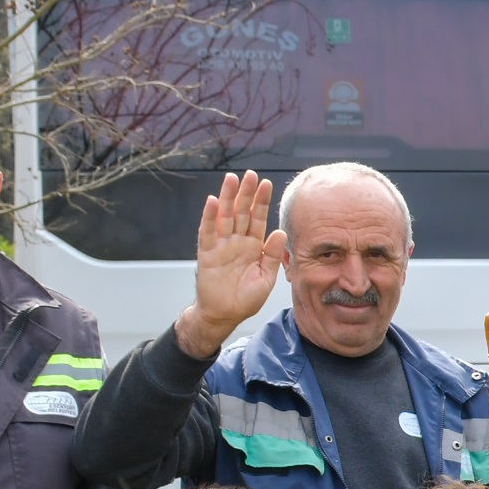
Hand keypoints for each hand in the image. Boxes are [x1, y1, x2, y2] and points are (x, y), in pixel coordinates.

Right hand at [179, 171, 283, 353]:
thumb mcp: (266, 278)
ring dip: (227, 197)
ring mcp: (221, 245)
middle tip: (250, 174)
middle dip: (245, 193)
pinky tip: (212, 201)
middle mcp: (237, 241)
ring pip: (224, 216)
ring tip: (231, 179)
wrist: (224, 314)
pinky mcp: (207, 252)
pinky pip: (207, 231)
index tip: (266, 184)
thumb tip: (281, 232)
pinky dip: (209, 216)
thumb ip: (273, 256)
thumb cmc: (245, 298)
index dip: (261, 201)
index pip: (258, 218)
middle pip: (241, 212)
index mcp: (253, 245)